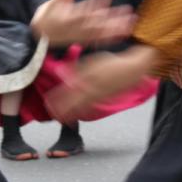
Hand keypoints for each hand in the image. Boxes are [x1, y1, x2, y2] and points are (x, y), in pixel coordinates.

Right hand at [30, 0, 137, 46]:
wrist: (39, 36)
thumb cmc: (47, 15)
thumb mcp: (54, 1)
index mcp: (68, 16)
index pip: (83, 10)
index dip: (95, 4)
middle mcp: (76, 27)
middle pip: (97, 23)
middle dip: (113, 19)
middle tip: (129, 13)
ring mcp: (81, 35)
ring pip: (100, 33)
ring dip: (116, 29)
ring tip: (131, 24)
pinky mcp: (84, 41)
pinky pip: (99, 41)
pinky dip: (111, 38)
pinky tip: (123, 34)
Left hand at [45, 44, 159, 123]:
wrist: (134, 69)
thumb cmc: (112, 63)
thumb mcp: (92, 62)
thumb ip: (76, 69)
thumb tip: (61, 74)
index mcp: (88, 79)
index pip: (69, 90)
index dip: (57, 98)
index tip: (48, 103)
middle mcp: (93, 90)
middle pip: (74, 102)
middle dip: (62, 109)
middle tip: (53, 115)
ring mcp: (100, 96)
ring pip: (82, 107)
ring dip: (71, 113)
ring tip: (61, 119)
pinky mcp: (105, 99)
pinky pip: (91, 107)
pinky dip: (82, 112)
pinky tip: (77, 115)